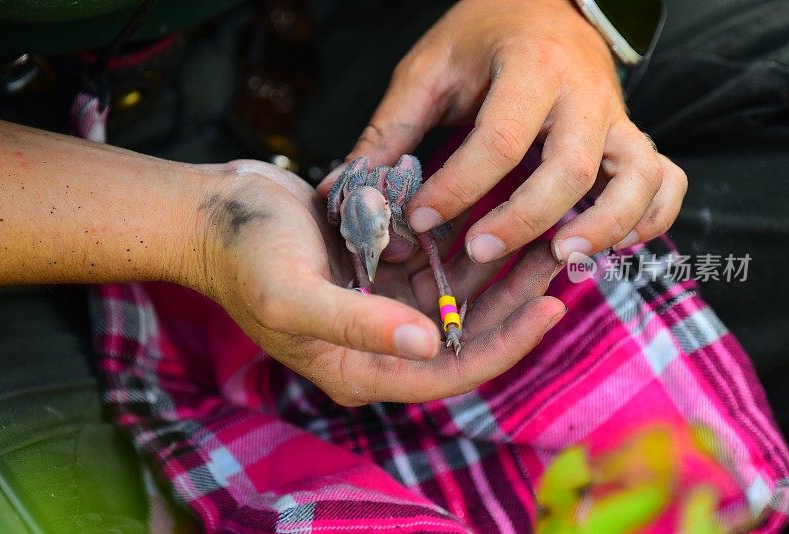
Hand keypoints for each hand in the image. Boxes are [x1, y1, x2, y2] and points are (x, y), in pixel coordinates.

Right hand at [194, 161, 565, 405]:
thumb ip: (356, 325)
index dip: (504, 347)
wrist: (213, 213)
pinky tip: (497, 212)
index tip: (550, 310)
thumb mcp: (291, 297)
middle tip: (558, 262)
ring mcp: (382, 304)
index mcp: (359, 369)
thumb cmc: (244, 259)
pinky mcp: (381, 267)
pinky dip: (465, 241)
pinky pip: (436, 260)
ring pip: (457, 294)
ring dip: (496, 266)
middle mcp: (378, 343)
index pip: (449, 373)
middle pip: (465, 334)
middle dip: (513, 303)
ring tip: (543, 233)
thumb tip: (432, 344)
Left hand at [329, 0, 686, 263]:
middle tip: (478, 250)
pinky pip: (664, 180)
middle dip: (523, 218)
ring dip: (603, 226)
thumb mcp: (429, 69)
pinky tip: (615, 246)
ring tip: (560, 258)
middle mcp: (582, 95)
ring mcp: (616, 118)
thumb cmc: (482, 38)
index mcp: (529, 69)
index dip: (458, 187)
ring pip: (636, 177)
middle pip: (570, 168)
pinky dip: (650, 217)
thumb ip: (392, 128)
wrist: (543, 3)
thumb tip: (347, 187)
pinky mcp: (631, 137)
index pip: (499, 140)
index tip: (419, 218)